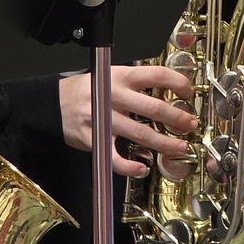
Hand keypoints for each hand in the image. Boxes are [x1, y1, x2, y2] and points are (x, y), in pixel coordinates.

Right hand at [58, 65, 197, 176]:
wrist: (54, 104)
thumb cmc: (86, 90)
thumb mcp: (111, 75)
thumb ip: (136, 83)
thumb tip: (168, 91)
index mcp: (121, 76)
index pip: (157, 75)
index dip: (178, 83)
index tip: (188, 93)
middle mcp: (114, 96)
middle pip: (154, 107)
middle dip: (177, 118)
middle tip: (189, 124)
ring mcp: (104, 119)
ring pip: (141, 134)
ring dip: (164, 144)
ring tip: (178, 148)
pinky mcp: (95, 139)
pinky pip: (116, 157)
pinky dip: (130, 166)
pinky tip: (142, 168)